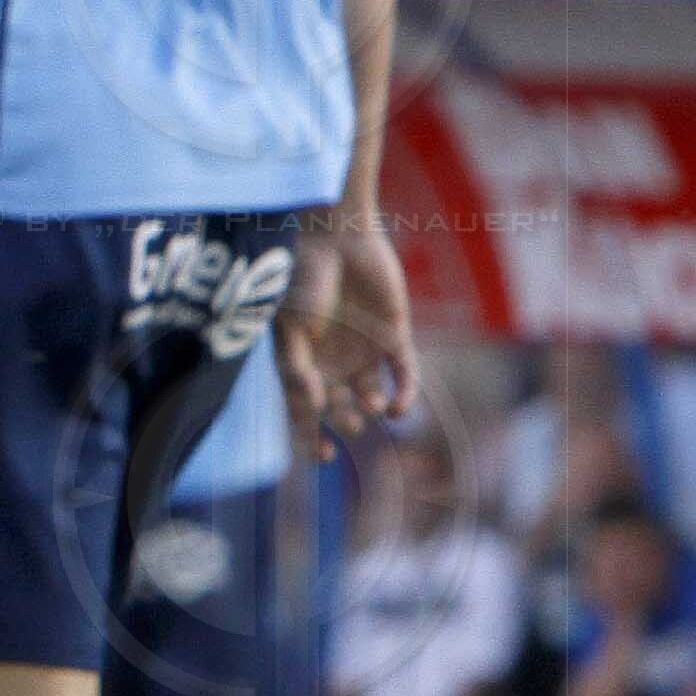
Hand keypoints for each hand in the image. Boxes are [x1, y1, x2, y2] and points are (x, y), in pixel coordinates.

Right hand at [276, 206, 416, 456]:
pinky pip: (403, 373)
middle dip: (345, 422)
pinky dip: (405, 392)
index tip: (323, 456)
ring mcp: (363, 350)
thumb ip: (298, 370)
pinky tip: (401, 407)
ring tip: (372, 404)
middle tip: (350, 425)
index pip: (304, 408)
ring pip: (371, 394)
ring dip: (372, 405)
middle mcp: (332, 362)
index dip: (311, 435)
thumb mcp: (290, 329)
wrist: (336, 240)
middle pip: (339, 406)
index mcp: (300, 362)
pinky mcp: (394, 337)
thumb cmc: (302, 281)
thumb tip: (312, 408)